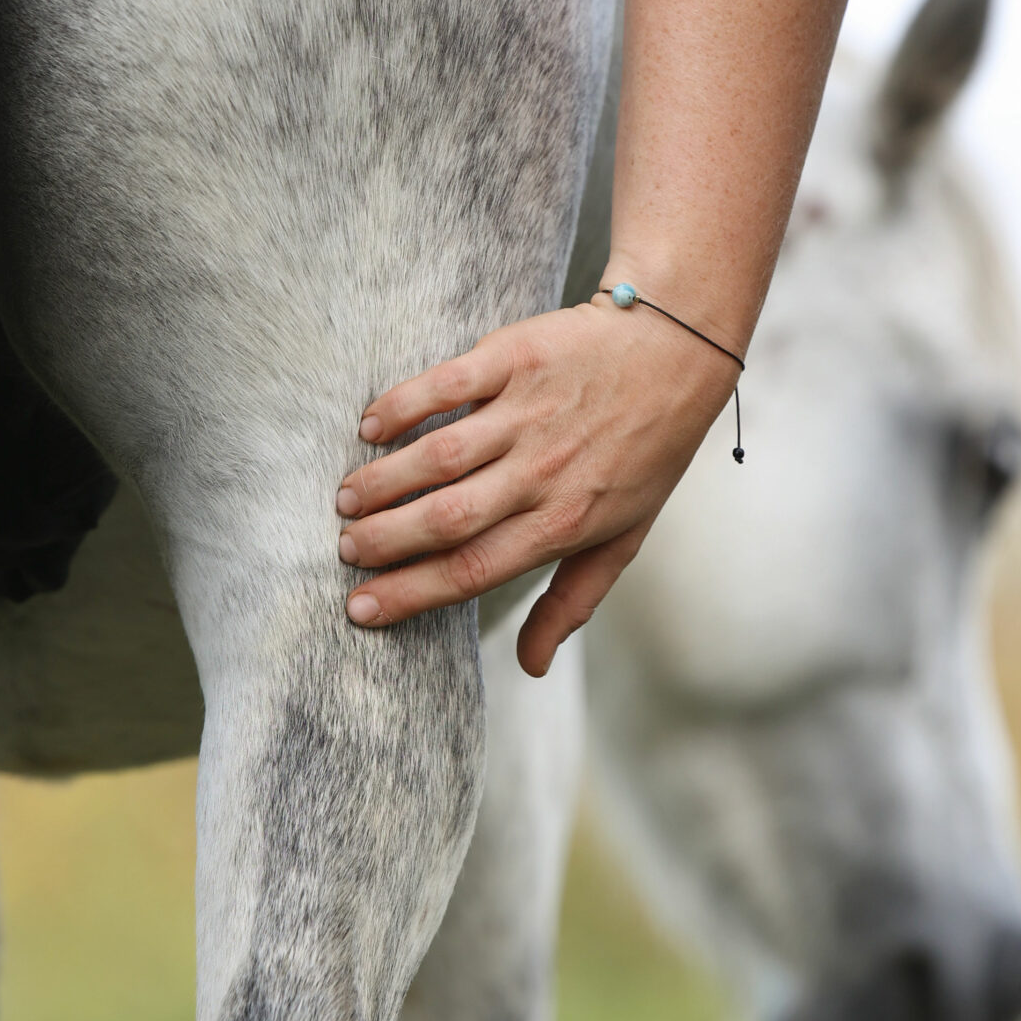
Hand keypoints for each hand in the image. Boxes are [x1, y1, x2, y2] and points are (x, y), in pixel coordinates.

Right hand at [335, 299, 737, 675]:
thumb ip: (572, 601)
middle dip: (384, 541)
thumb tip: (532, 665)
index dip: (410, 593)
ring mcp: (528, 414)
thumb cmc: (646, 452)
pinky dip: (402, 406)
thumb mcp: (623, 538)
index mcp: (565, 523)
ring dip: (382, 481)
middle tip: (345, 549)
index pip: (473, 570)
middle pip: (447, 518)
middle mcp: (544, 472)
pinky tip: (370, 427)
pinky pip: (447, 385)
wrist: (675, 355)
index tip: (360, 609)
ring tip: (346, 500)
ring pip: (439, 456)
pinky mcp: (516, 358)